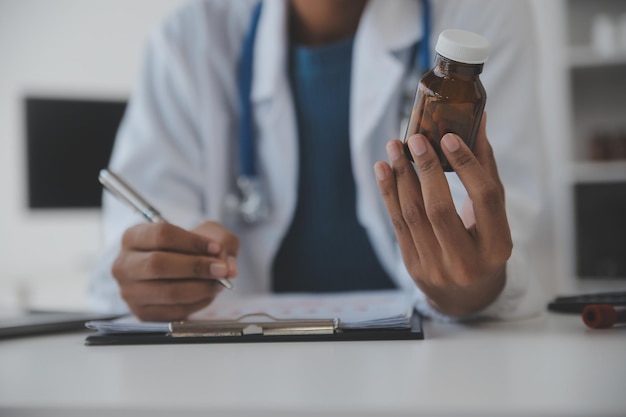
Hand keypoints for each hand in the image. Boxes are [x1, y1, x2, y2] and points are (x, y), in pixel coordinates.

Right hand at [112, 221, 238, 320]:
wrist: (176, 268)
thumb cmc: (188, 248)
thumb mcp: (206, 234)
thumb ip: (223, 243)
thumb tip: (229, 267)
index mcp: (133, 237)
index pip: (161, 234)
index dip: (192, 242)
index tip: (215, 248)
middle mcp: (124, 264)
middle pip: (158, 264)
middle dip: (196, 267)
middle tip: (220, 269)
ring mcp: (129, 291)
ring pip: (167, 291)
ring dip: (200, 288)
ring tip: (218, 283)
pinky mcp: (142, 313)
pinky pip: (173, 311)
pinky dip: (197, 304)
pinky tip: (207, 294)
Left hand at [374, 117, 510, 316]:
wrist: (465, 297)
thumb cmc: (484, 248)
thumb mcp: (495, 218)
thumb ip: (486, 172)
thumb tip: (477, 124)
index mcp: (497, 247)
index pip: (485, 199)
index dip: (466, 165)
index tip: (449, 137)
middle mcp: (466, 261)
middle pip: (440, 209)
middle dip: (425, 169)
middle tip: (415, 139)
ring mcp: (436, 267)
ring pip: (413, 215)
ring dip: (401, 176)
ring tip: (394, 147)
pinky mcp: (413, 265)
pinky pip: (398, 223)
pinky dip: (389, 193)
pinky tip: (384, 169)